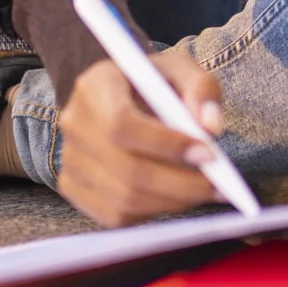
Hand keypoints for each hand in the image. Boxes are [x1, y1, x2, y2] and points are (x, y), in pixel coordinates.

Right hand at [55, 43, 227, 226]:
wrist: (120, 95)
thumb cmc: (153, 83)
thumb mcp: (180, 70)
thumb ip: (201, 89)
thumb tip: (211, 127)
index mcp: (94, 86)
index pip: (122, 125)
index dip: (167, 145)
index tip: (209, 154)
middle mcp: (74, 123)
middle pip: (126, 169)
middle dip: (180, 184)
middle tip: (218, 185)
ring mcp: (69, 159)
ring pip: (123, 199)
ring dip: (172, 202)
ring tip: (204, 191)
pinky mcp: (73, 187)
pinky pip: (116, 216)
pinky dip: (153, 213)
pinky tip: (175, 197)